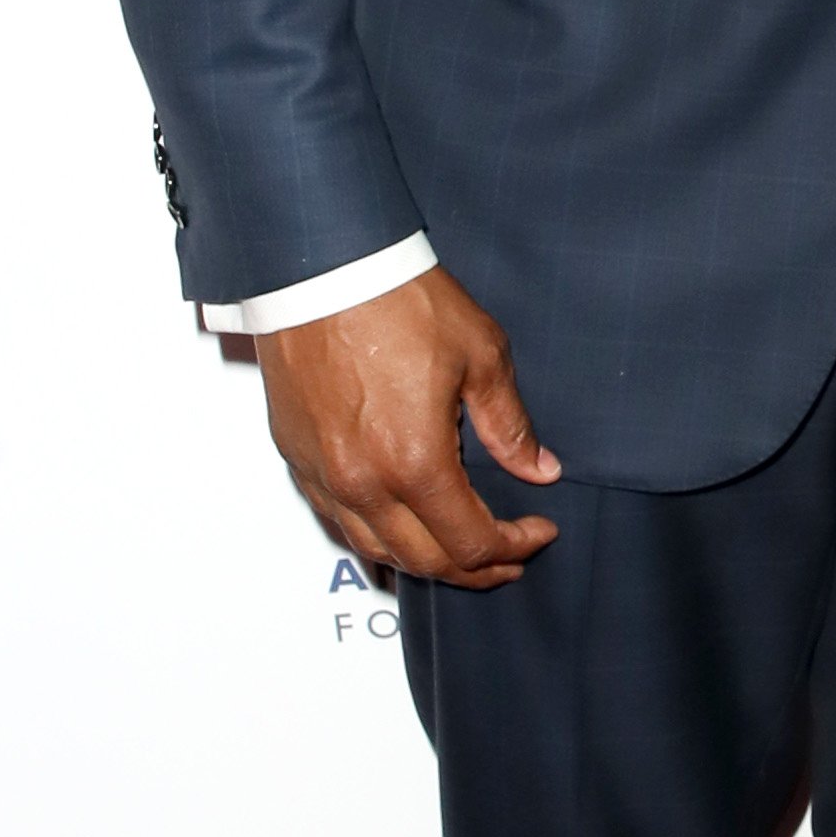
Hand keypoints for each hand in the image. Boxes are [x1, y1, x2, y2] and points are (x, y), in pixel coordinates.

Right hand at [254, 269, 561, 587]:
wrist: (322, 268)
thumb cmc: (395, 300)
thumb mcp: (481, 356)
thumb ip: (509, 425)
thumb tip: (538, 468)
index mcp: (414, 463)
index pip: (471, 543)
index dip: (514, 547)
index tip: (537, 533)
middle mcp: (362, 482)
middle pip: (425, 561)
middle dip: (475, 568)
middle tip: (508, 554)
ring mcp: (323, 474)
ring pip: (376, 551)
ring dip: (424, 561)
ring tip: (458, 550)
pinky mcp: (297, 458)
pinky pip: (336, 521)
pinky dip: (375, 538)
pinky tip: (398, 529)